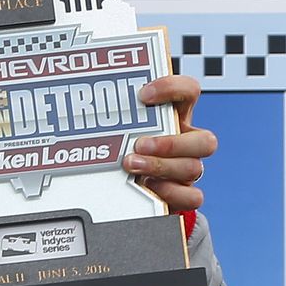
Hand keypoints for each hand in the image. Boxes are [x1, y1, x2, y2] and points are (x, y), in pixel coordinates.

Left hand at [122, 75, 217, 210]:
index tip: (144, 94)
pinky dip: (171, 193)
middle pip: (205, 140)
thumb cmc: (119, 148)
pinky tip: (147, 187)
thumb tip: (80, 104)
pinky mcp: (181, 194)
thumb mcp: (115, 127)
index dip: (173, 88)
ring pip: (194, 168)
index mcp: (174, 117)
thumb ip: (111, 114)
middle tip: (138, 144)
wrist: (120, 188)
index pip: (189, 91)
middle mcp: (185, 143)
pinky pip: (192, 197)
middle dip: (171, 143)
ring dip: (160, 166)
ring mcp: (185, 169)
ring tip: (131, 166)